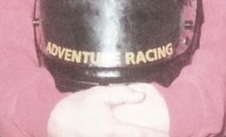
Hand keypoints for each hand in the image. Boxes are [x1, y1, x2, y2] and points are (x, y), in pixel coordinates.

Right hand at [47, 85, 167, 136]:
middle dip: (148, 136)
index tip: (167, 134)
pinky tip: (132, 134)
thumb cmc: (79, 107)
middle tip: (164, 135)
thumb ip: (122, 94)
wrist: (58, 123)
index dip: (154, 135)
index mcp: (110, 129)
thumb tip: (142, 96)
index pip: (138, 133)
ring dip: (138, 136)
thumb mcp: (99, 94)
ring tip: (152, 134)